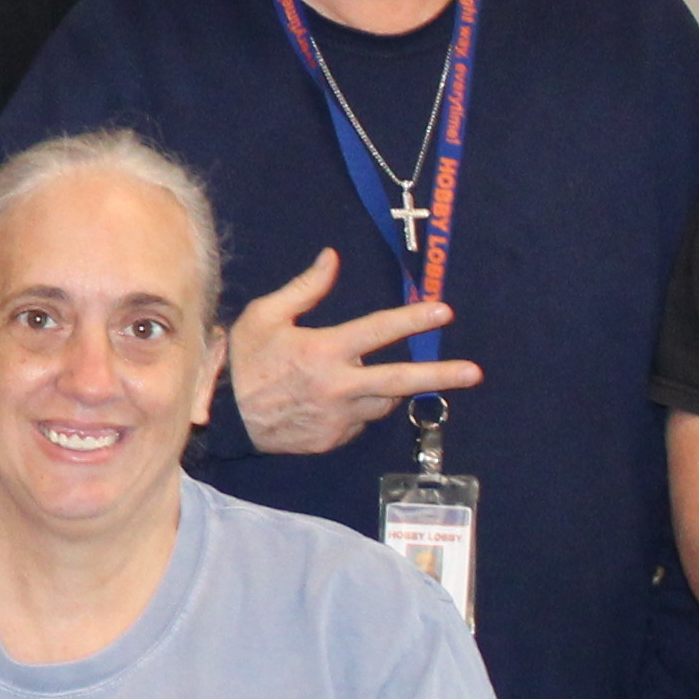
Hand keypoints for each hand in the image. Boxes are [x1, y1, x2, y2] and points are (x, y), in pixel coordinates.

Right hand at [221, 251, 480, 456]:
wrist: (224, 418)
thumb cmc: (243, 361)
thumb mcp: (264, 316)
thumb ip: (304, 288)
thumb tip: (332, 259)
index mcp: (324, 351)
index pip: (378, 331)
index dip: (413, 318)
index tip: (443, 311)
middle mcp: (338, 386)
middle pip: (400, 380)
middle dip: (441, 374)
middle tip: (474, 372)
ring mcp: (339, 417)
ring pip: (383, 402)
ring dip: (387, 389)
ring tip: (365, 378)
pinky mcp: (334, 439)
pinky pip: (361, 421)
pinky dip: (359, 408)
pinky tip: (335, 400)